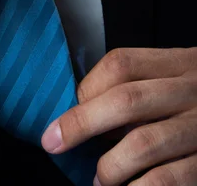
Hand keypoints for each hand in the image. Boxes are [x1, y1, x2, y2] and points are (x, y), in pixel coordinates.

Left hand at [41, 47, 196, 184]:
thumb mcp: (178, 79)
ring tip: (99, 179)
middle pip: (126, 100)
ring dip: (110, 166)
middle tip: (54, 142)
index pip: (121, 64)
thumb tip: (84, 108)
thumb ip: (140, 86)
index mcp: (178, 63)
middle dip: (81, 123)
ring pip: (144, 143)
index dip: (88, 88)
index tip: (67, 107)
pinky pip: (170, 180)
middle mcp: (191, 90)